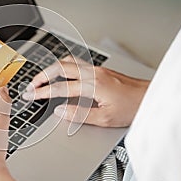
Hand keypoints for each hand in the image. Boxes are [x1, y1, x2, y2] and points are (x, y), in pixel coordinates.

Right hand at [23, 56, 149, 126]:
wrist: (150, 97)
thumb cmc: (132, 107)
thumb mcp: (105, 118)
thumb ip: (80, 115)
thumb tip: (60, 111)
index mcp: (92, 85)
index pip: (60, 87)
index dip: (42, 92)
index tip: (30, 95)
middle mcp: (93, 73)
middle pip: (59, 67)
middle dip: (42, 75)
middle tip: (31, 85)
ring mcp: (96, 69)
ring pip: (68, 61)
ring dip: (52, 68)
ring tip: (42, 78)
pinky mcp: (100, 69)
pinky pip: (76, 62)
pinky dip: (63, 66)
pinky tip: (61, 73)